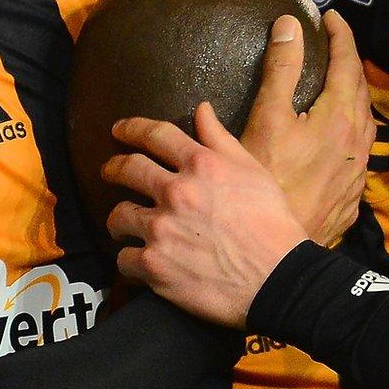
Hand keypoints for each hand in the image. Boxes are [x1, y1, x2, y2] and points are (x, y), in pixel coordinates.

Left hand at [104, 105, 309, 327]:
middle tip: (109, 172)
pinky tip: (138, 261)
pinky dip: (129, 260)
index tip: (119, 130)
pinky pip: (124, 259)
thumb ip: (221, 139)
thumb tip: (201, 109)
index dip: (132, 128)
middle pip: (127, 169)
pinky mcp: (154, 266)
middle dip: (113, 168)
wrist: (278, 279)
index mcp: (201, 165)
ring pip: (119, 216)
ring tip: (124, 226)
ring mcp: (161, 229)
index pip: (155, 135)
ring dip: (120, 219)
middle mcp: (175, 192)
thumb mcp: (254, 172)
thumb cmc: (273, 224)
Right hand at [239, 11, 374, 245]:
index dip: (340, 35)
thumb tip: (290, 25)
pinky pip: (356, 152)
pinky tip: (330, 138)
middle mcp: (359, 142)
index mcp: (342, 117)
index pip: (348, 63)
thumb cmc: (268, 181)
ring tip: (334, 86)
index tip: (329, 17)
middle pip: (361, 91)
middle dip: (349, 63)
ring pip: (364, 124)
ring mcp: (358, 172)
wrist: (280, 252)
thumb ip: (281, 68)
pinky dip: (347, 131)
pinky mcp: (351, 197)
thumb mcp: (267, 117)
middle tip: (333, 45)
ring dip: (352, 98)